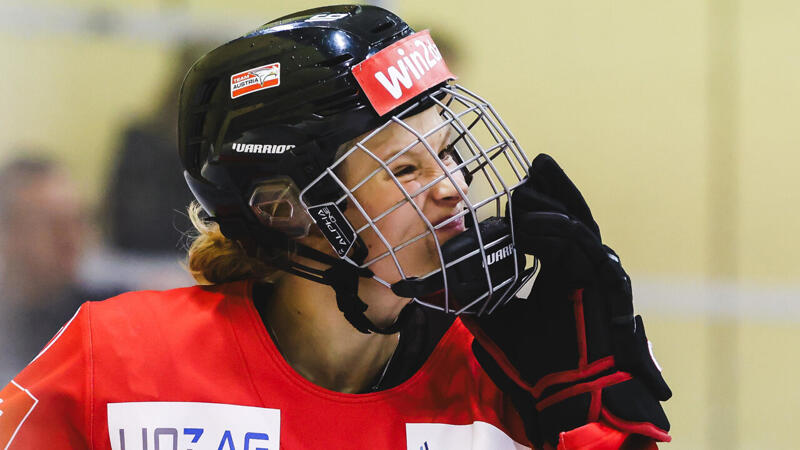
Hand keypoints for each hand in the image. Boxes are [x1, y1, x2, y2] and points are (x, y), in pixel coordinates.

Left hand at [462, 154, 670, 446]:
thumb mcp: (496, 323)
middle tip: (536, 165)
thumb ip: (476, 301)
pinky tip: (533, 218)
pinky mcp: (603, 278)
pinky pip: (581, 242)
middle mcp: (578, 266)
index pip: (544, 231)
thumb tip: (440, 290)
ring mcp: (593, 270)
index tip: (504, 201)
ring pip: (575, 223)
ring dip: (552, 200)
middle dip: (550, 189)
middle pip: (566, 216)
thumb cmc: (540, 362)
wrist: (569, 394)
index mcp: (558, 274)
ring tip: (534, 177)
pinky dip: (557, 227)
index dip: (524, 215)